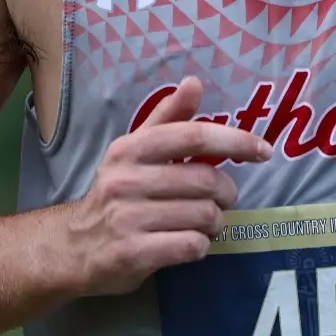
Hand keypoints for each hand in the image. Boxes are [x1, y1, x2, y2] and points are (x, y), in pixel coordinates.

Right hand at [62, 77, 267, 295]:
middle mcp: (125, 179)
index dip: (235, 141)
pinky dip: (200, 246)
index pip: (193, 136)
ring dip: (215, 223)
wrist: (72, 247)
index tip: (264, 151)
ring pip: (203, 216)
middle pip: (206, 181)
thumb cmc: (114, 195)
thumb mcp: (133, 152)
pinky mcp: (131, 253)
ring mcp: (126, 218)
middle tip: (222, 201)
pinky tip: (189, 243)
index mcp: (130, 149)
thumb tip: (194, 82)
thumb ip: (167, 118)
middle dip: (226, 194)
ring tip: (204, 224)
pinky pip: (190, 245)